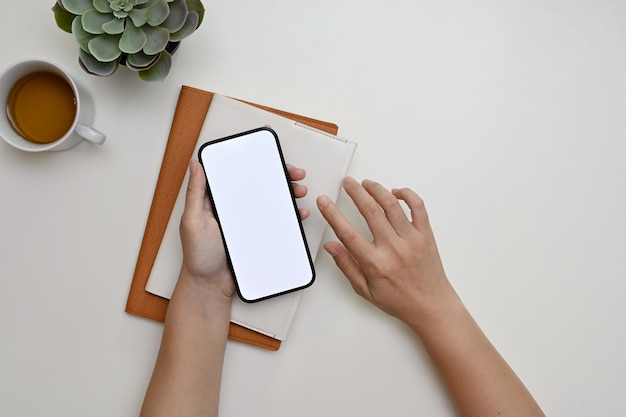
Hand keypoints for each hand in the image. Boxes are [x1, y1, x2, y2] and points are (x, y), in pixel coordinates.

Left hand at [179, 160, 308, 296]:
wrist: (210, 286)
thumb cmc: (197, 256)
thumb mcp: (192, 221)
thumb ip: (195, 193)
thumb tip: (194, 164)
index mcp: (217, 200)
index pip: (239, 175)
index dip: (257, 164)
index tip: (272, 160)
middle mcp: (234, 208)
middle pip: (260, 185)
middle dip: (280, 177)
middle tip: (295, 175)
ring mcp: (247, 222)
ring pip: (271, 202)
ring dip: (287, 194)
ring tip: (299, 192)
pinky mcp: (256, 236)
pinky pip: (275, 222)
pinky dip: (288, 216)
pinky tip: (297, 213)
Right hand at [317, 177, 454, 326]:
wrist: (431, 306)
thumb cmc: (400, 300)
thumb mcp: (365, 289)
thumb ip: (347, 265)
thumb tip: (331, 246)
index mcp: (376, 263)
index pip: (348, 233)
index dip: (333, 214)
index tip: (324, 202)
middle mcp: (393, 248)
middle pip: (370, 211)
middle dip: (355, 192)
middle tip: (347, 183)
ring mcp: (411, 239)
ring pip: (392, 205)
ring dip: (377, 189)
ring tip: (366, 184)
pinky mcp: (425, 235)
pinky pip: (418, 207)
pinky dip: (407, 195)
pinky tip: (396, 192)